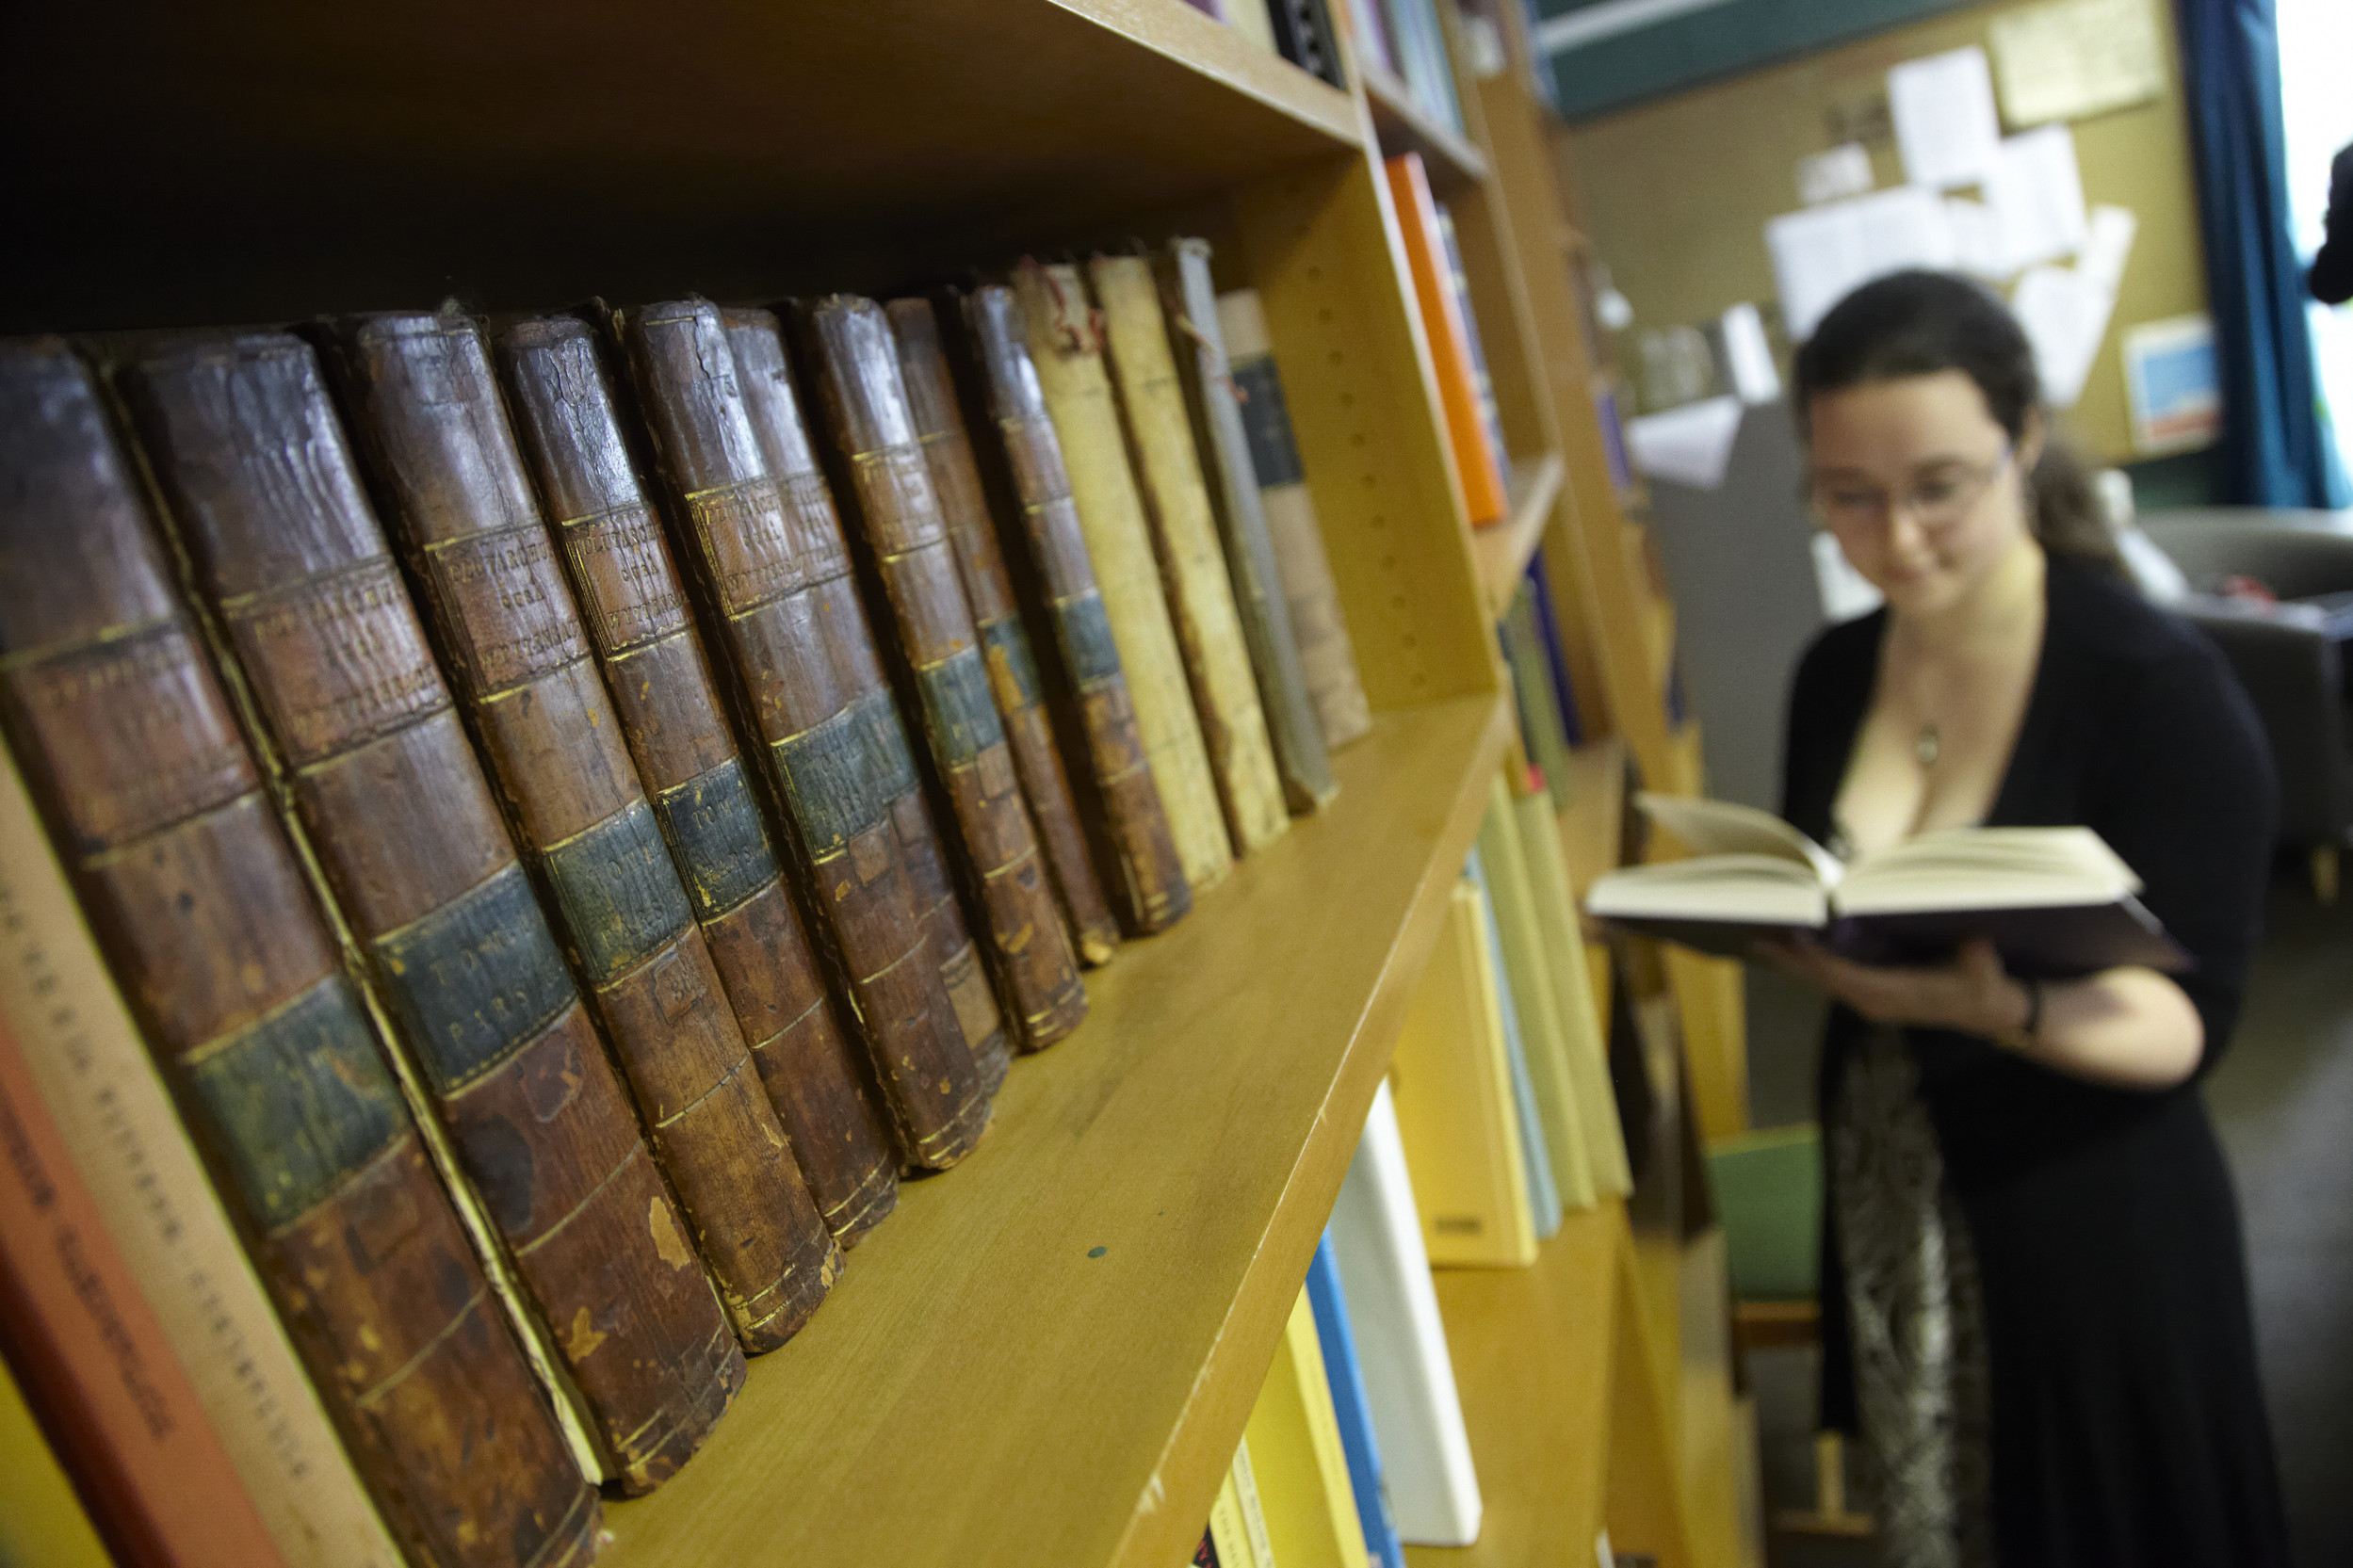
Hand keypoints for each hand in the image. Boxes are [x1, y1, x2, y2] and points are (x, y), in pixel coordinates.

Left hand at [1757, 935, 2028, 1040]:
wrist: (1984, 1008)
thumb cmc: (1984, 985)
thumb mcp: (1984, 971)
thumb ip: (1977, 959)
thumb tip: (1975, 942)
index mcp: (1894, 995)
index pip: (1847, 977)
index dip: (1820, 960)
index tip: (1796, 939)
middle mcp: (1873, 1001)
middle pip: (1823, 979)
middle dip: (1790, 959)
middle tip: (1757, 936)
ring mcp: (1868, 999)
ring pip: (1822, 980)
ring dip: (1792, 961)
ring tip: (1761, 937)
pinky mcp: (1868, 994)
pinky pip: (1830, 978)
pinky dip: (1807, 963)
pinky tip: (1788, 948)